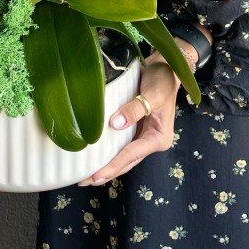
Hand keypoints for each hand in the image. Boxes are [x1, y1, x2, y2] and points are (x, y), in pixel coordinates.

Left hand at [76, 61, 178, 186]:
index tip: (95, 177)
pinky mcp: (136, 128)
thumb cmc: (163, 80)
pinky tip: (94, 154)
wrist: (167, 66)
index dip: (112, 166)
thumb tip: (115, 124)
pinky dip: (108, 150)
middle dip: (106, 173)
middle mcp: (151, 141)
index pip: (131, 155)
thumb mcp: (152, 94)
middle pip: (126, 162)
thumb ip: (134, 110)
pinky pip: (120, 143)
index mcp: (158, 138)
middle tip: (82, 181)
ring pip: (122, 156)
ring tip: (84, 174)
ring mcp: (143, 135)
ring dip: (106, 164)